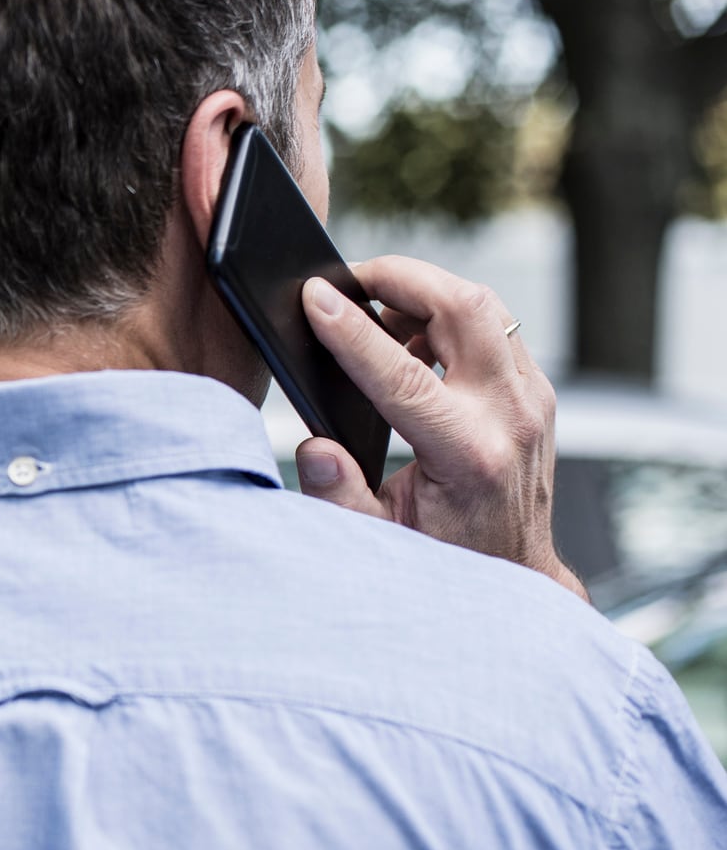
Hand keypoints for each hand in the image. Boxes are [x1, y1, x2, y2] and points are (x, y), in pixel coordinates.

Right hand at [295, 256, 587, 601]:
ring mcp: (532, 402)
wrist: (512, 571)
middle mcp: (510, 421)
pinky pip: (493, 327)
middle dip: (401, 278)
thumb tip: (316, 446)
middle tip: (349, 282)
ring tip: (375, 317)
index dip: (352, 331)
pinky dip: (447, 317)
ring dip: (425, 295)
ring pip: (483, 307)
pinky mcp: (535, 392)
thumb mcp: (378, 539)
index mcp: (469, 458)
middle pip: (464, 309)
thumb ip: (339, 494)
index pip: (404, 376)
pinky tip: (410, 342)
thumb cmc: (442, 555)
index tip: (315, 297)